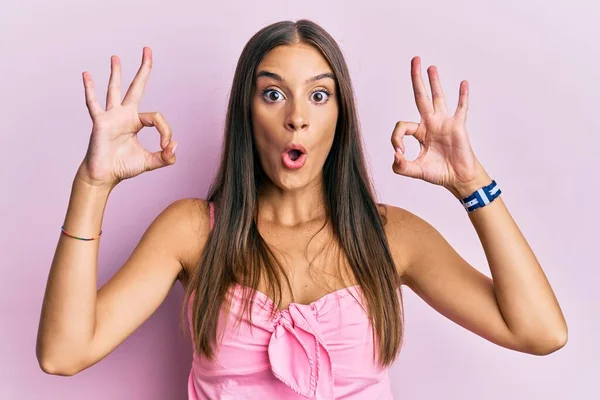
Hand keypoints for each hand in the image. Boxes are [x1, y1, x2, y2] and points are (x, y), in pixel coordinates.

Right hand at [77, 47, 177, 187]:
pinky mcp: (100, 122)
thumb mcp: (150, 162)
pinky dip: (90, 89)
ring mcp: (111, 116)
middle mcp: (124, 115)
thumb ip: (165, 157)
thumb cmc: (123, 167)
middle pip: (136, 87)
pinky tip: (86, 74)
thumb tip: (174, 146)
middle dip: (143, 69)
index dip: (166, 131)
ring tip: (116, 57)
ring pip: (114, 89)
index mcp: (136, 122)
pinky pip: (94, 103)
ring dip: (116, 73)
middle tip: (147, 50)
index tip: (166, 147)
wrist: (104, 176)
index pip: (156, 118)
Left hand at [391, 56, 484, 191]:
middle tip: (414, 60)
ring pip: (438, 97)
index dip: (396, 138)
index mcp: (419, 132)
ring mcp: (445, 122)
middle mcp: (431, 123)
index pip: (402, 126)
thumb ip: (401, 167)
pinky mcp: (458, 126)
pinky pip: (461, 108)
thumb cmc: (438, 172)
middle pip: (420, 96)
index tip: (400, 152)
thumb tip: (395, 156)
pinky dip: (462, 96)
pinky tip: (463, 83)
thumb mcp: (415, 171)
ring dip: (434, 81)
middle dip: (416, 79)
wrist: (458, 178)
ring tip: (430, 66)